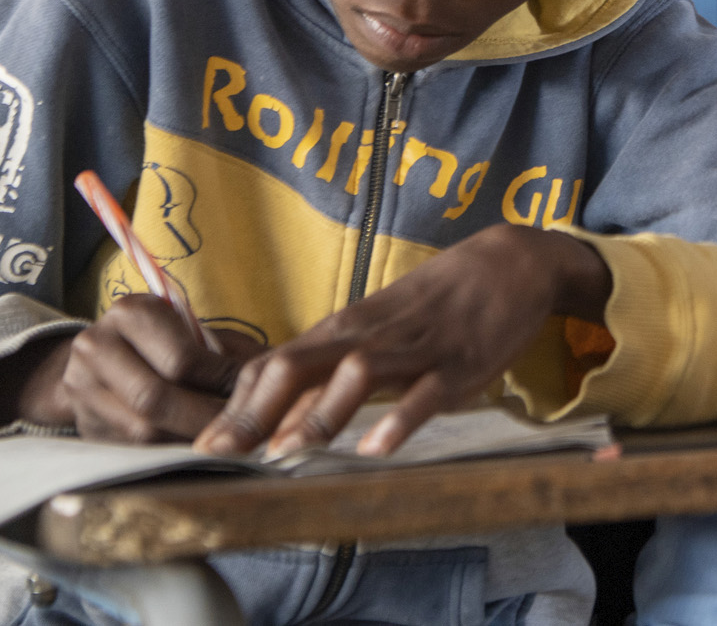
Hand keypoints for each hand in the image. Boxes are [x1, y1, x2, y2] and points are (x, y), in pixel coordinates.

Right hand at [38, 295, 258, 441]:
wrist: (104, 355)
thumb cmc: (170, 338)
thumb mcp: (198, 331)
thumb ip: (232, 354)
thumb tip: (281, 378)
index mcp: (131, 313)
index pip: (182, 359)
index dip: (222, 383)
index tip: (259, 398)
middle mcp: (95, 348)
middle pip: (155, 399)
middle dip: (206, 420)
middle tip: (247, 433)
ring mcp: (82, 390)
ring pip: (140, 431)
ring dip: (189, 442)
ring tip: (229, 446)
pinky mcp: (85, 426)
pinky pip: (130, 450)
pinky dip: (169, 455)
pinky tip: (199, 456)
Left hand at [196, 224, 610, 458]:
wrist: (512, 261)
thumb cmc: (440, 300)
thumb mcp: (380, 323)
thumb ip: (336, 360)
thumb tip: (282, 407)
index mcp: (346, 329)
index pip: (274, 363)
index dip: (236, 406)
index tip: (204, 446)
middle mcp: (370, 336)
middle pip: (299, 367)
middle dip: (255, 413)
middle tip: (219, 456)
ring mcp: (416, 349)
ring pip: (357, 373)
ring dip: (318, 412)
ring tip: (286, 452)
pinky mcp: (460, 363)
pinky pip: (427, 392)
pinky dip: (400, 418)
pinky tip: (377, 447)